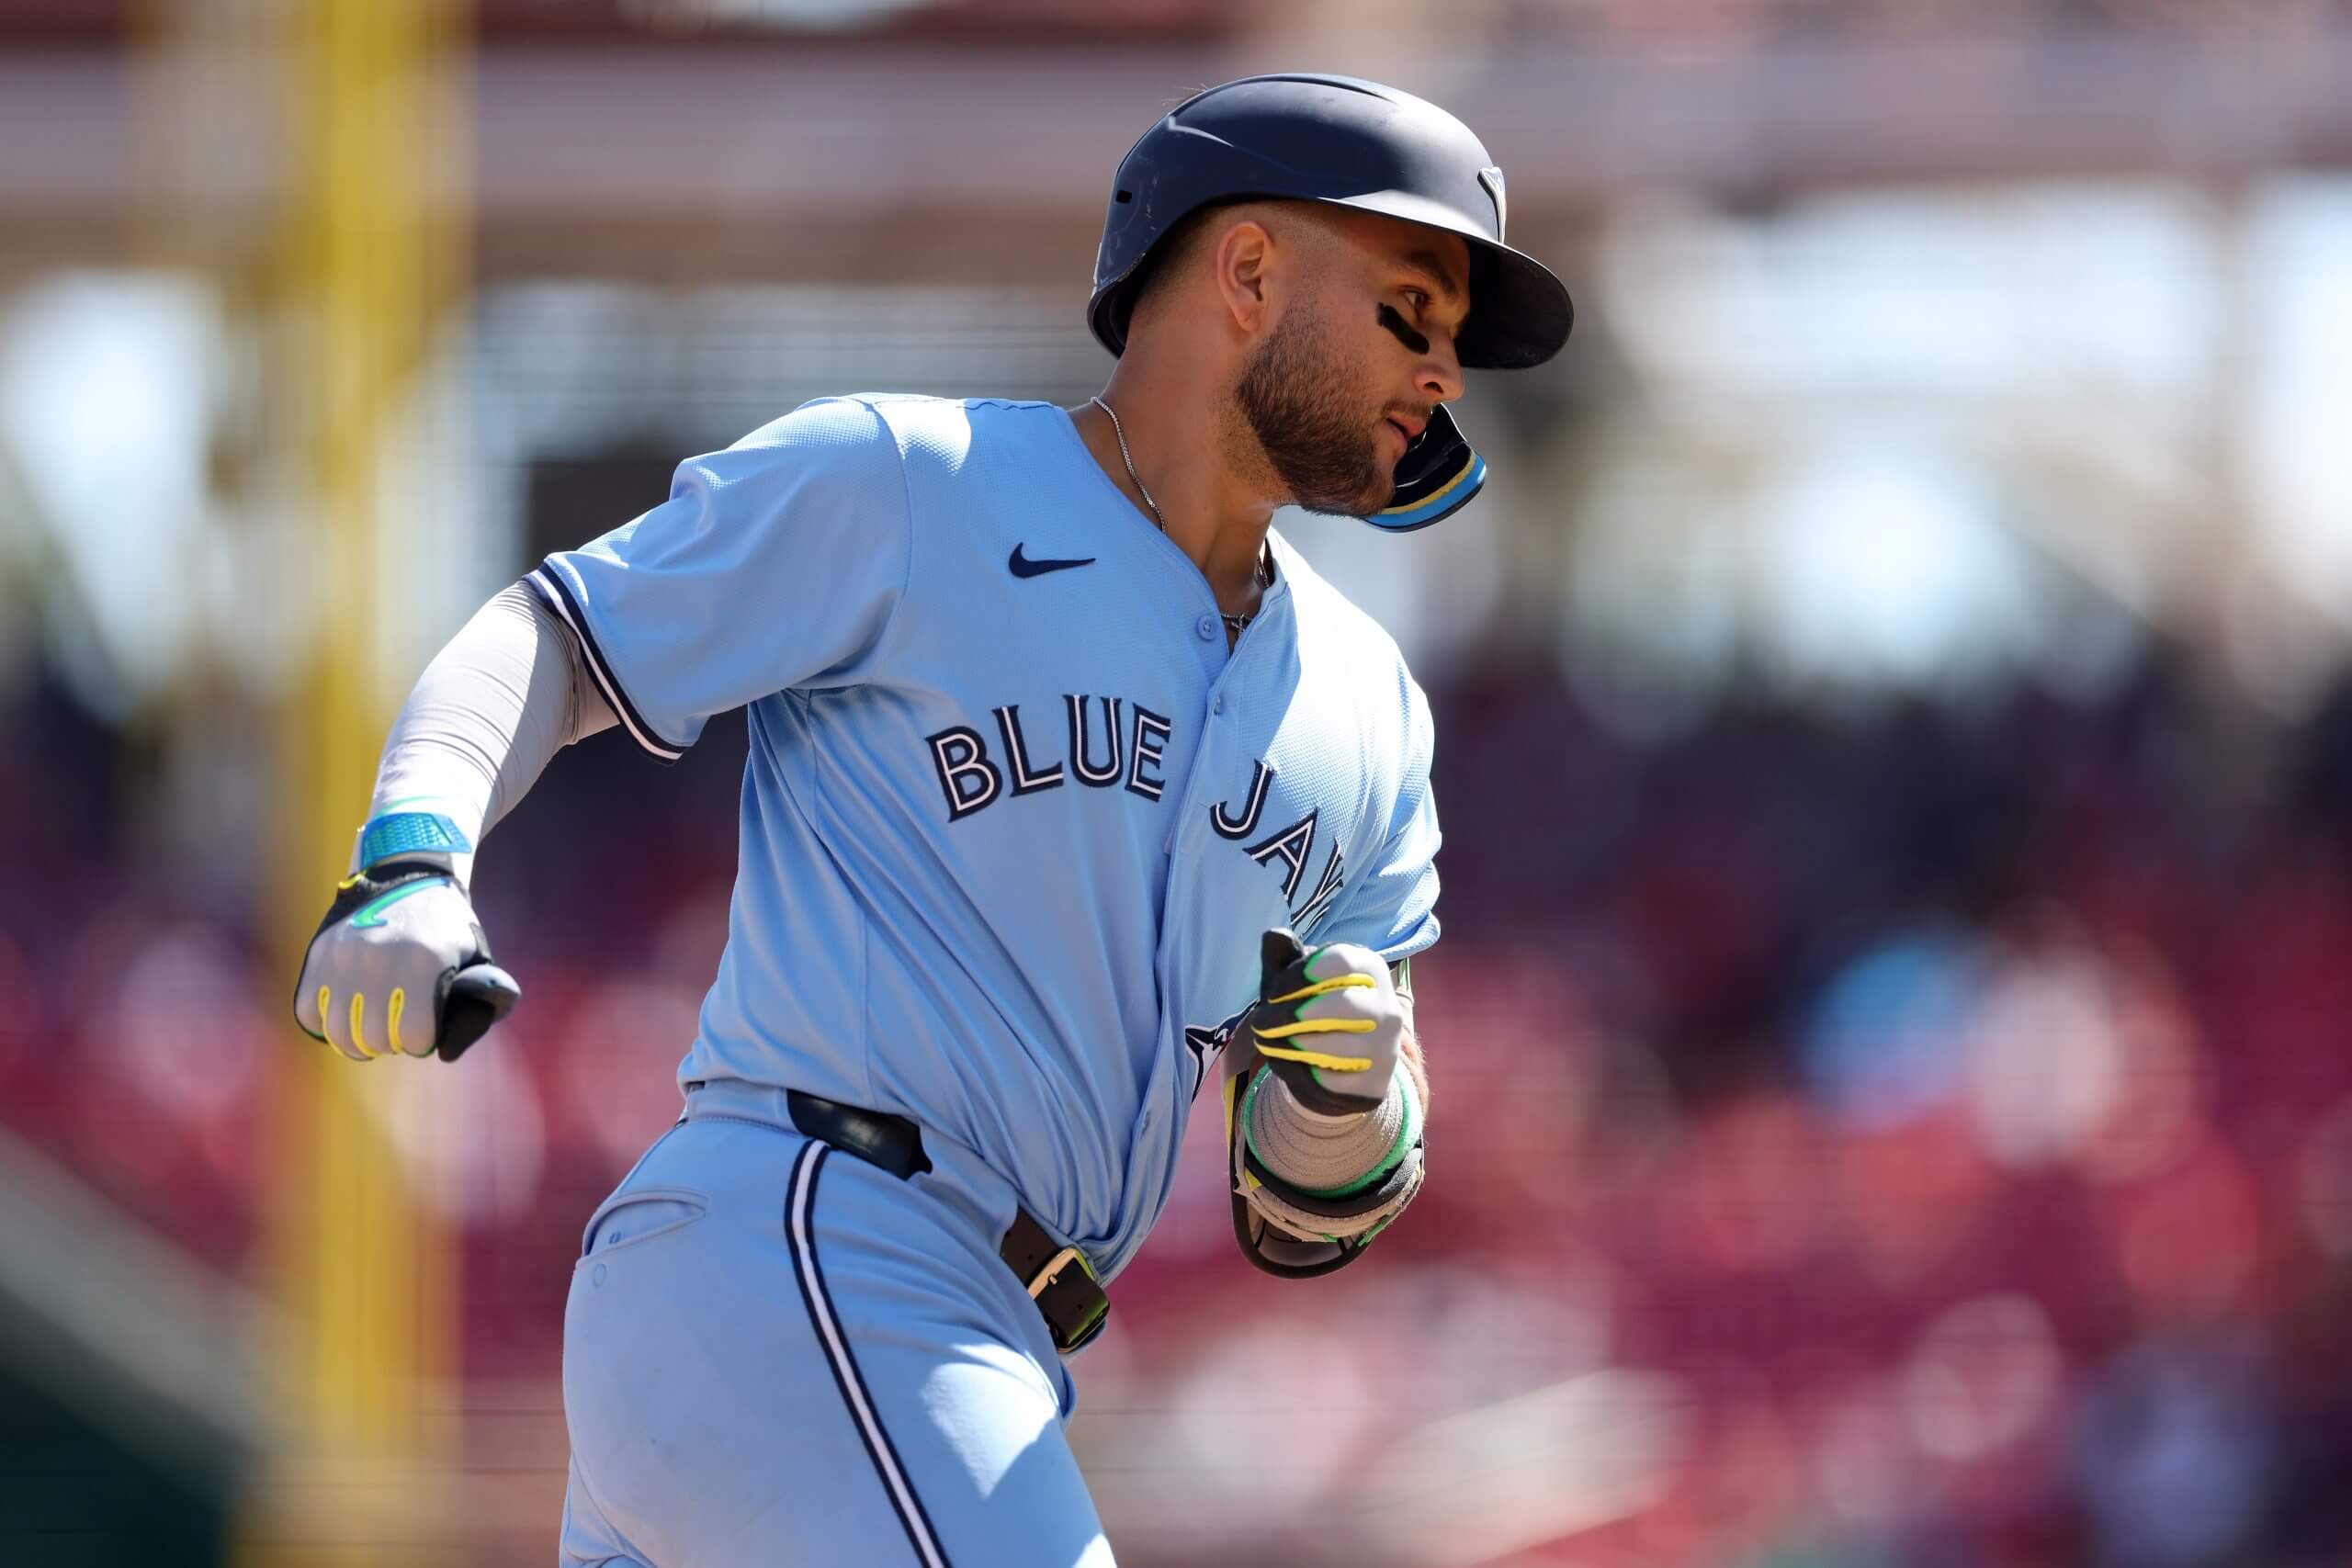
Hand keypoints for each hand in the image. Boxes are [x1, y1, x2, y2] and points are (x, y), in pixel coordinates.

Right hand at [292, 861, 518, 1061]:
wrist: (408, 873)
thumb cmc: (445, 927)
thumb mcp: (473, 957)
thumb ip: (472, 1003)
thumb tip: (447, 1050)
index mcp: (423, 962)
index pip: (415, 1036)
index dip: (422, 1042)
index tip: (425, 1031)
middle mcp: (378, 959)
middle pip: (375, 1039)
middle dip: (392, 1042)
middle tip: (399, 1028)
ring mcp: (343, 956)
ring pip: (339, 1032)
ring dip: (358, 1040)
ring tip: (372, 1029)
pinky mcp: (319, 954)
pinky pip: (308, 1012)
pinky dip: (325, 1023)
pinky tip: (347, 1015)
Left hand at [1243, 929, 1405, 1115]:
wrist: (1340, 1066)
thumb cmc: (1314, 1010)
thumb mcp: (1296, 981)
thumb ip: (1284, 958)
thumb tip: (1274, 936)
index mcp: (1371, 968)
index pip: (1341, 961)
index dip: (1299, 975)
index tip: (1271, 993)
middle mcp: (1387, 1006)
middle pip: (1340, 1004)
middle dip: (1289, 1014)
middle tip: (1260, 1022)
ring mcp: (1387, 1047)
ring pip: (1335, 1045)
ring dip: (1289, 1044)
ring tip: (1266, 1042)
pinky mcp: (1375, 1082)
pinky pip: (1332, 1079)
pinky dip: (1301, 1073)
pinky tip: (1288, 1064)